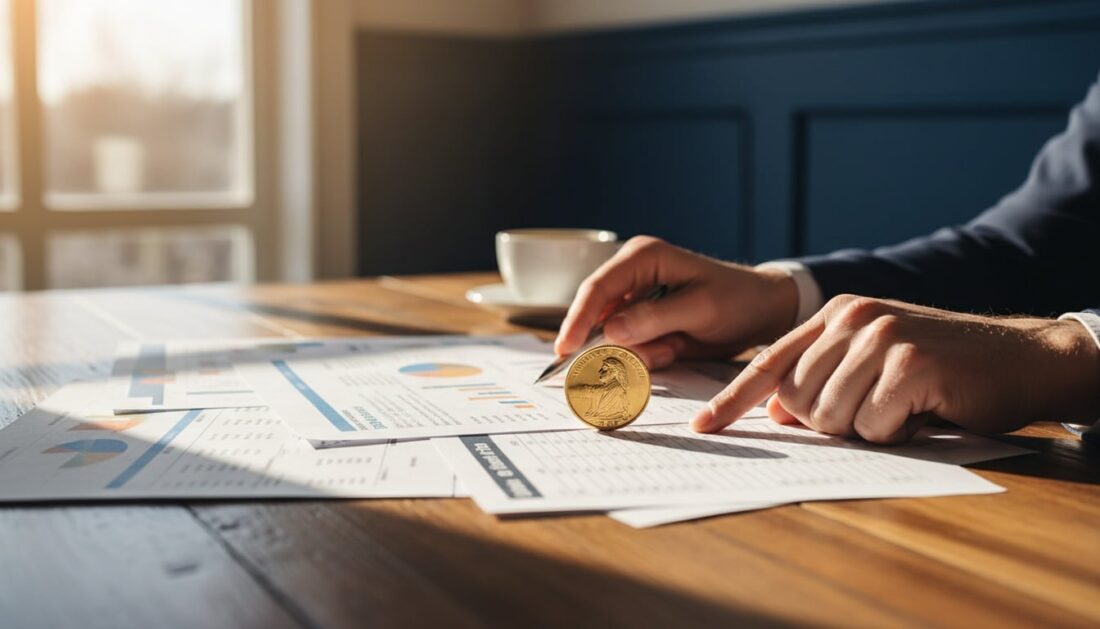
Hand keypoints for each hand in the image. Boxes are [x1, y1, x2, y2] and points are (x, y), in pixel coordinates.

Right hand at [555, 236, 798, 368]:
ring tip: (676, 346)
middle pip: (598, 313)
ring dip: (641, 351)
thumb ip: (654, 319)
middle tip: (655, 353)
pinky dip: (648, 354)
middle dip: (618, 343)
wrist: (761, 309)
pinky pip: (628, 344)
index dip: (578, 320)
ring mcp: (634, 294)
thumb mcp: (700, 309)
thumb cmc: (737, 301)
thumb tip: (610, 330)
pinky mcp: (640, 316)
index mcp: (643, 256)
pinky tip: (675, 346)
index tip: (566, 351)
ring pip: (612, 335)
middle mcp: (632, 271)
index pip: (598, 288)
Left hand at [692, 295, 1099, 442]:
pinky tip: (923, 408)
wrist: (1022, 357)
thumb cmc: (944, 368)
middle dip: (832, 422)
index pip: (770, 362)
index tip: (703, 426)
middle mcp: (852, 318)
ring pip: (832, 417)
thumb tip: (777, 414)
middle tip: (878, 409)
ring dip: (868, 427)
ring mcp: (880, 336)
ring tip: (904, 405)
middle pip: (798, 401)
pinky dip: (896, 431)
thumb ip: (824, 380)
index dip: (733, 398)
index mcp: (836, 316)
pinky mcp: (909, 362)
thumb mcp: (875, 366)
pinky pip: (873, 425)